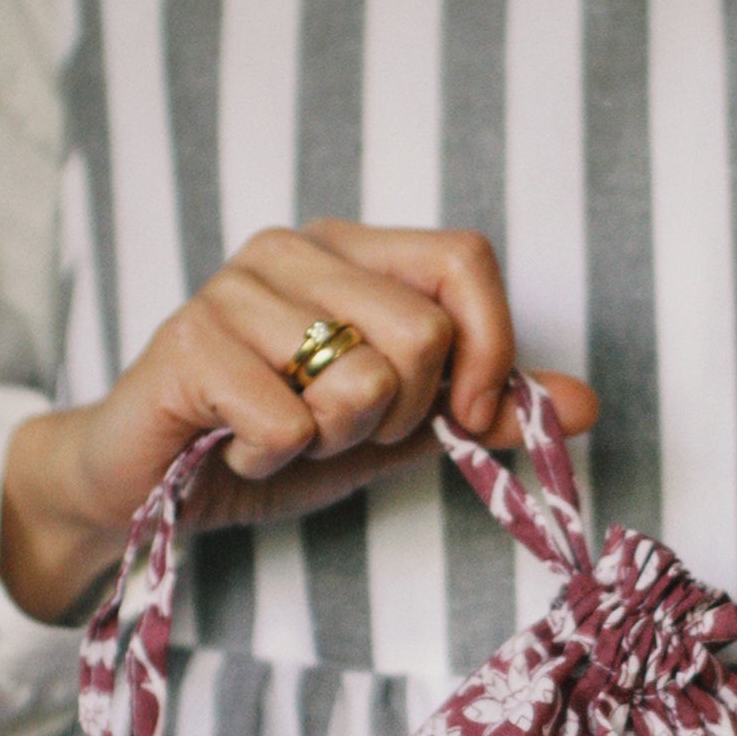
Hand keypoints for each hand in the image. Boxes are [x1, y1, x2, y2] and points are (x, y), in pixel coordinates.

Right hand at [0, 221, 598, 621]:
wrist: (150, 485)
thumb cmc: (276, 444)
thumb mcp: (399, 432)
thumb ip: (485, 412)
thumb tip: (587, 405)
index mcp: (354, 252)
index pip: (467, 258)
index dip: (489, 348)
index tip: (465, 415)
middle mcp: (295, 250)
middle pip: (425, 333)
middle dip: (400, 416)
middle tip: (340, 430)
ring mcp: (236, 288)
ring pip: (361, 378)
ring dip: (334, 441)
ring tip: (285, 435)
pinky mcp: (188, 342)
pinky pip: (291, 420)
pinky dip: (274, 459)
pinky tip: (235, 447)